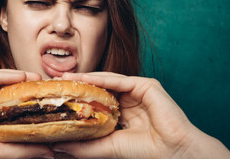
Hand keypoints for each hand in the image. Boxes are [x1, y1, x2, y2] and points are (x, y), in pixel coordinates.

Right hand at [0, 69, 53, 158]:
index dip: (22, 100)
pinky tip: (19, 76)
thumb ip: (20, 148)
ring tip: (34, 77)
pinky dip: (1, 75)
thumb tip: (49, 152)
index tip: (43, 99)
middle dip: (21, 86)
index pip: (4, 103)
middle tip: (42, 85)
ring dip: (15, 77)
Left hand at [53, 72, 229, 158]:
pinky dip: (102, 79)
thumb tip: (57, 145)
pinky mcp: (146, 85)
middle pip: (100, 89)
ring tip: (66, 79)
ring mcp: (138, 91)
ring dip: (86, 79)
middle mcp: (129, 100)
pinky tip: (85, 78)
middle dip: (79, 86)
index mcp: (121, 114)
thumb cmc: (145, 152)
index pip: (96, 102)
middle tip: (57, 83)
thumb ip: (84, 145)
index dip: (78, 99)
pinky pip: (120, 80)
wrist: (173, 153)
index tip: (57, 97)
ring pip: (108, 81)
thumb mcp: (107, 147)